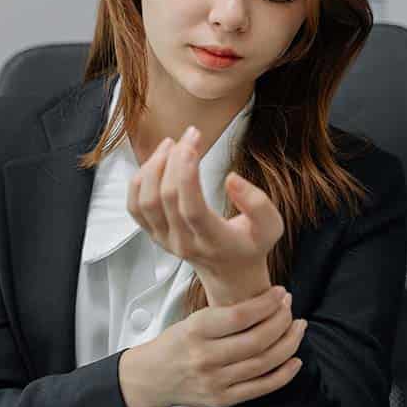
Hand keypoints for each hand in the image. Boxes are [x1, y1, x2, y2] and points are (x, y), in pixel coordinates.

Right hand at [118, 285, 305, 406]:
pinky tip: (295, 359)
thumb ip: (224, 315)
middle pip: (257, 339)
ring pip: (264, 362)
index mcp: (195, 331)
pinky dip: (284, 374)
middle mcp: (205, 357)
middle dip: (282, 320)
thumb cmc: (174, 345)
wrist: (151, 378)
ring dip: (288, 343)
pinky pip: (262, 387)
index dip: (266, 303)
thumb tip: (266, 303)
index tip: (280, 293)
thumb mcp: (191, 321)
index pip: (239, 316)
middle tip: (290, 308)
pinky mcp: (224, 399)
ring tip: (297, 328)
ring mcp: (216, 381)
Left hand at [126, 125, 284, 284]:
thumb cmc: (251, 244)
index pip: (192, 209)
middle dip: (175, 160)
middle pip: (166, 199)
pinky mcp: (153, 234)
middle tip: (191, 135)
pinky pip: (134, 207)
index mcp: (214, 241)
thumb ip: (257, 203)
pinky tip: (156, 161)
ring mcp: (165, 240)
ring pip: (146, 201)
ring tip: (171, 144)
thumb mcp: (271, 227)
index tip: (192, 145)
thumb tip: (232, 179)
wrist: (229, 271)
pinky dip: (139, 181)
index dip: (186, 175)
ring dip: (154, 166)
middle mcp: (184, 243)